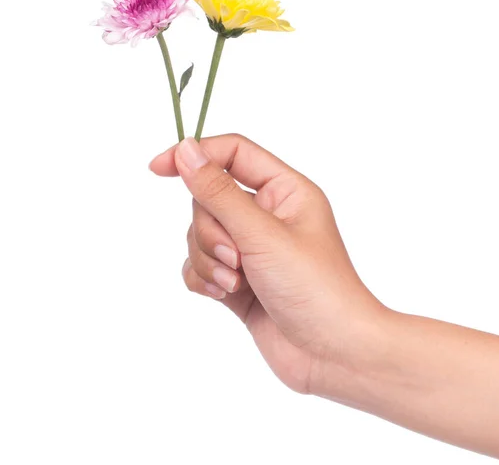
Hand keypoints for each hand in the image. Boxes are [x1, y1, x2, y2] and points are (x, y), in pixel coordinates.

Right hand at [150, 135, 381, 393]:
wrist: (332, 355)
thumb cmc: (315, 288)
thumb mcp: (263, 234)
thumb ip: (219, 192)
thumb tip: (186, 150)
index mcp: (285, 191)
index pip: (232, 153)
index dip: (195, 155)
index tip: (158, 169)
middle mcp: (267, 216)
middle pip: (210, 199)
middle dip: (211, 230)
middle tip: (236, 257)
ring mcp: (252, 249)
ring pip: (201, 235)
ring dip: (210, 260)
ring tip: (237, 283)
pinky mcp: (239, 281)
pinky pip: (201, 266)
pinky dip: (205, 279)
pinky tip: (225, 295)